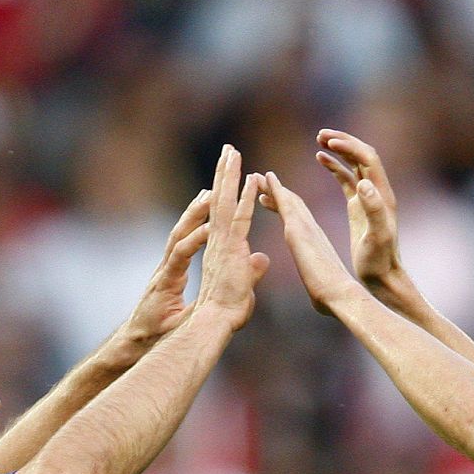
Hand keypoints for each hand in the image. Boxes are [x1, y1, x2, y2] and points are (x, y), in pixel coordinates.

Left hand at [119, 190, 212, 347]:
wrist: (133, 339)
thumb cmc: (154, 337)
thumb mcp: (177, 329)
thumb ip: (196, 316)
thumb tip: (216, 307)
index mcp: (167, 283)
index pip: (180, 254)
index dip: (195, 240)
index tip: (212, 228)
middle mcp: (163, 270)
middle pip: (177, 235)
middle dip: (194, 214)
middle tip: (212, 194)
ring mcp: (164, 269)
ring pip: (178, 235)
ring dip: (193, 215)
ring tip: (209, 194)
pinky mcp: (167, 271)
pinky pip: (180, 243)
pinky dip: (192, 228)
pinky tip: (202, 218)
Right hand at [194, 146, 269, 332]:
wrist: (211, 324)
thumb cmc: (224, 312)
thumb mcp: (244, 286)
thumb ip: (252, 269)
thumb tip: (262, 258)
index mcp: (220, 248)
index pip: (225, 214)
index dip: (228, 192)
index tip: (232, 171)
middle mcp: (217, 242)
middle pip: (219, 200)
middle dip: (224, 173)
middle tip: (229, 148)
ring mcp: (220, 244)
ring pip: (224, 203)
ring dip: (230, 176)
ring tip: (233, 152)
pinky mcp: (228, 250)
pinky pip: (238, 218)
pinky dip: (244, 198)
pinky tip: (251, 180)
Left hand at [258, 172, 362, 316]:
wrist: (341, 296)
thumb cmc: (331, 298)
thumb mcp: (320, 286)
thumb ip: (317, 282)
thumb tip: (320, 295)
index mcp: (314, 244)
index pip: (296, 221)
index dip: (283, 207)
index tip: (268, 200)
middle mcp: (312, 230)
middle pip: (292, 205)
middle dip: (276, 192)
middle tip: (261, 180)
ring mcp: (306, 227)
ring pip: (287, 199)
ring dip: (271, 186)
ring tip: (256, 175)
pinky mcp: (299, 229)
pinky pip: (284, 202)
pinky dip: (274, 188)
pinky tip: (265, 177)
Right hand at [315, 129, 409, 304]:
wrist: (382, 277)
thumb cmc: (379, 261)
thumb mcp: (377, 237)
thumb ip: (373, 209)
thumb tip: (363, 184)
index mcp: (381, 194)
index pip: (367, 159)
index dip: (349, 147)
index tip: (329, 142)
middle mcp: (376, 191)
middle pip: (361, 155)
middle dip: (343, 142)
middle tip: (321, 134)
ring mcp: (367, 198)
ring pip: (353, 164)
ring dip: (338, 150)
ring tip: (318, 141)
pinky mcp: (358, 206)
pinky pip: (346, 179)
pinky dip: (334, 166)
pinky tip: (320, 159)